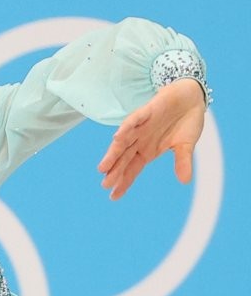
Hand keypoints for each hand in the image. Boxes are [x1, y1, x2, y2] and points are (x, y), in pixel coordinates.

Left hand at [97, 78, 206, 199]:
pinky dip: (127, 127)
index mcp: (147, 151)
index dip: (123, 182)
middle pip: (123, 158)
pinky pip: (134, 120)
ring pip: (123, 141)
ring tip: (104, 167)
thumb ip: (183, 162)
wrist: (191, 98)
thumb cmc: (185, 123)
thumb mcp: (185, 146)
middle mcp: (140, 140)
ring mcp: (141, 126)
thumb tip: (185, 181)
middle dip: (114, 171)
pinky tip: (118, 136)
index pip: (132, 170)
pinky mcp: (147, 111)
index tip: (113, 196)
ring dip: (114, 153)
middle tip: (105, 184)